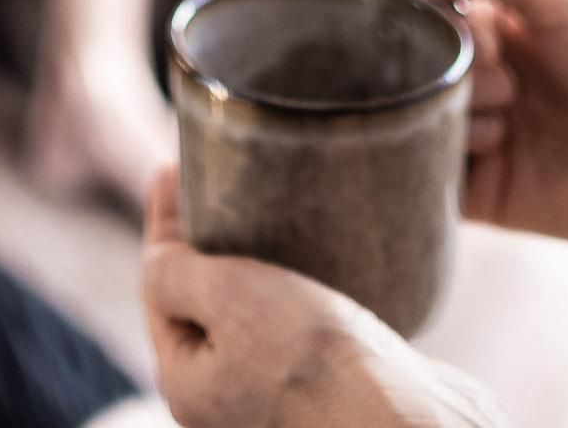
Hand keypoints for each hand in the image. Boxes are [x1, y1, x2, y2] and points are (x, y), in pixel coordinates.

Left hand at [142, 171, 505, 427]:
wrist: (409, 422)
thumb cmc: (314, 364)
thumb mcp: (225, 298)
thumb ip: (174, 272)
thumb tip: (160, 258)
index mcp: (186, 380)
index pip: (158, 285)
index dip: (165, 221)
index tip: (175, 165)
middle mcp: (224, 398)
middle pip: (201, 302)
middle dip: (208, 242)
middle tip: (220, 181)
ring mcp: (276, 397)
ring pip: (251, 316)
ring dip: (255, 265)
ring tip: (270, 212)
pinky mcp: (328, 391)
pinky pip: (298, 332)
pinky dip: (298, 291)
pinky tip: (317, 264)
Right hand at [391, 0, 567, 252]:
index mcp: (499, 32)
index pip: (425, 20)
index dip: (434, 23)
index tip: (473, 29)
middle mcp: (486, 86)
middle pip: (417, 75)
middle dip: (449, 72)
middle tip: (505, 82)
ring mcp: (486, 144)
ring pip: (416, 127)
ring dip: (453, 117)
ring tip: (508, 120)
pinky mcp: (490, 199)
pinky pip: (430, 188)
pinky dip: (433, 169)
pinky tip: (484, 150)